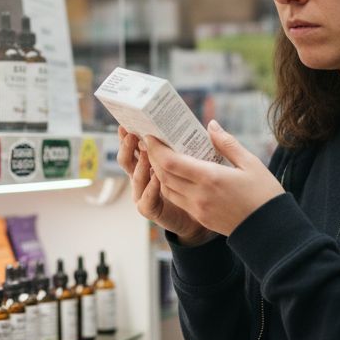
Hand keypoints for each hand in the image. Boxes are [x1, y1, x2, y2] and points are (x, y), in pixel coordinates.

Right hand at [117, 126, 211, 245]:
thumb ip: (208, 145)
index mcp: (150, 163)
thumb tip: (212, 124)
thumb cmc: (206, 186)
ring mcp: (146, 195)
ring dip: (139, 164)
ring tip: (145, 150)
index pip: (133, 147)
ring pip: (136, 179)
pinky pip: (147, 201)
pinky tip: (157, 178)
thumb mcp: (204, 162)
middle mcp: (144, 178)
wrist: (206, 217)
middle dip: (127, 146)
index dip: (128, 136)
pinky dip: (151, 189)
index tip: (129, 122)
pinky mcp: (154, 211)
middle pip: (127, 160)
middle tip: (132, 132)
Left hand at [146, 120, 284, 236]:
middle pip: (164, 175)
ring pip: (167, 189)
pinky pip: (177, 199)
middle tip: (151, 143)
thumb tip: (210, 125)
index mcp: (210, 178)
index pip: (171, 162)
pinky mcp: (200, 217)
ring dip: (160, 173)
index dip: (156, 149)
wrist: (270, 229)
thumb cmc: (264, 194)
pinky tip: (175, 175)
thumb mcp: (250, 163)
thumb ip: (227, 143)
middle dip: (154, 158)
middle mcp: (199, 195)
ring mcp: (198, 208)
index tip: (150, 136)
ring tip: (160, 157)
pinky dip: (170, 186)